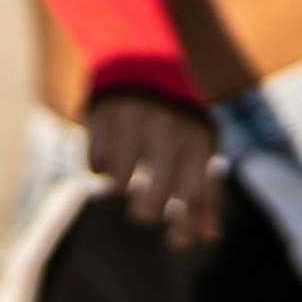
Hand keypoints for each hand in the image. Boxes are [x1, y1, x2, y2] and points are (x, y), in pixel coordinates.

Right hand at [85, 88, 221, 249]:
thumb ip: (204, 193)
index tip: (175, 242)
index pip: (192, 198)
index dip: (183, 227)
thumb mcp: (198, 150)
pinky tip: (109, 152)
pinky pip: (95, 165)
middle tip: (143, 210)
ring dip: (120, 185)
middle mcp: (167, 129)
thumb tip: (206, 238)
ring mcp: (131, 121)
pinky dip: (100, 167)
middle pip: (153, 200)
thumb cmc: (176, 119)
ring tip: (125, 174)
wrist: (140, 59)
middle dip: (146, 212)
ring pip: (118, 184)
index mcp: (197, 139)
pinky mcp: (100, 115)